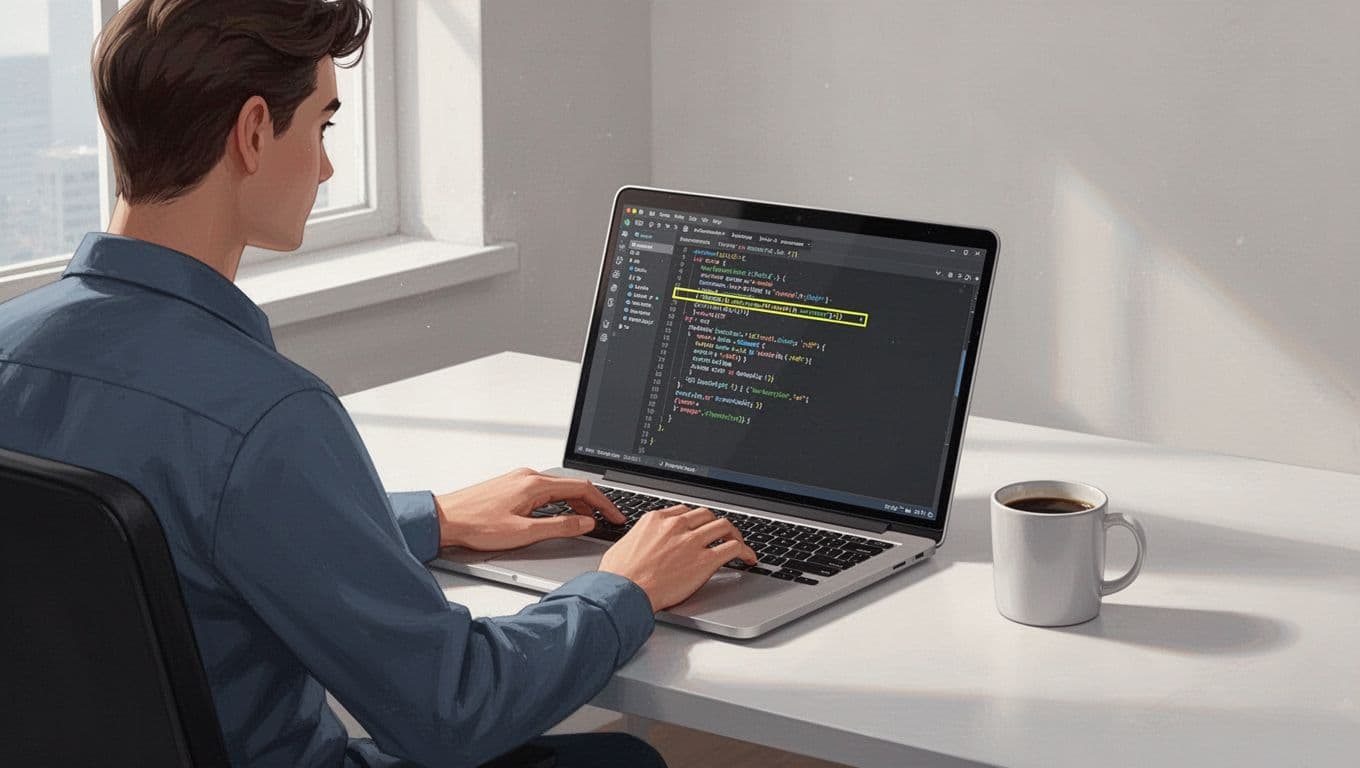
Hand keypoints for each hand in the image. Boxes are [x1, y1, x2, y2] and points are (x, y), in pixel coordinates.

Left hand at [435, 468, 625, 550]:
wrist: (444, 519)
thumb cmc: (476, 526)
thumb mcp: (524, 533)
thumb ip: (559, 527)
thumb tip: (585, 523)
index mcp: (535, 484)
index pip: (582, 488)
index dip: (604, 503)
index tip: (616, 516)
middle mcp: (528, 476)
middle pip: (572, 486)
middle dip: (594, 503)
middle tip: (608, 519)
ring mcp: (519, 479)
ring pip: (558, 488)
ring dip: (576, 503)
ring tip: (587, 521)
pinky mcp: (511, 486)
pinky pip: (545, 491)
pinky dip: (560, 502)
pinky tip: (559, 515)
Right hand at [598, 505, 758, 612]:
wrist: (623, 592)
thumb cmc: (618, 576)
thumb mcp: (623, 546)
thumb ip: (638, 540)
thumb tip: (639, 545)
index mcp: (656, 519)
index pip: (684, 511)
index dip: (696, 520)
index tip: (700, 527)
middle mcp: (676, 525)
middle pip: (707, 515)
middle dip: (716, 524)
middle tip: (723, 535)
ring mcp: (692, 541)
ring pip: (724, 526)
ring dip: (734, 534)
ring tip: (739, 544)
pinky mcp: (705, 560)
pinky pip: (733, 548)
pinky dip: (745, 551)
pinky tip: (748, 558)